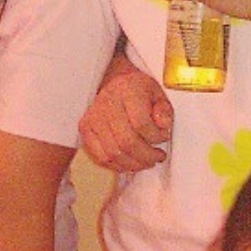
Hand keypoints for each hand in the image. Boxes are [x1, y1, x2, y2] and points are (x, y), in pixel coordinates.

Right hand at [79, 56, 172, 172]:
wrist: (117, 84)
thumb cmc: (139, 91)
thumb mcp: (159, 94)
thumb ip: (164, 111)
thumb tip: (163, 125)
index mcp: (128, 91)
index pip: (141, 124)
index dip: (156, 137)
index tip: (163, 137)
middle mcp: (107, 103)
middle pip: (127, 142)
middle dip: (146, 156)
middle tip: (157, 156)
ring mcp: (93, 117)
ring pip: (114, 153)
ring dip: (134, 164)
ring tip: (146, 161)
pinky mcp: (85, 128)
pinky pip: (100, 157)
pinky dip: (117, 165)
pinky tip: (130, 163)